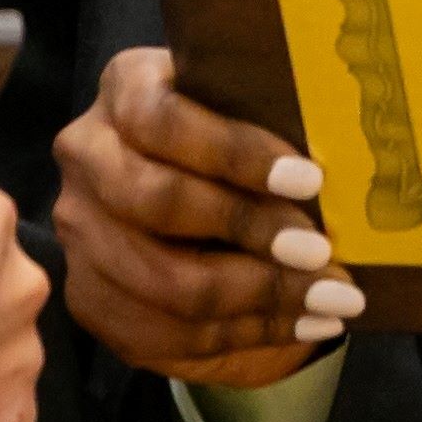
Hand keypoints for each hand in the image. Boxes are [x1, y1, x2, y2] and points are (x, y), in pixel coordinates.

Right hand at [54, 44, 357, 386]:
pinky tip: (302, 324)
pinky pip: (165, 331)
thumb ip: (275, 122)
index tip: (308, 181)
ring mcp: (80, 231)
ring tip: (331, 297)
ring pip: (164, 282)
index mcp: (125, 88)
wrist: (189, 196)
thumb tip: (341, 167)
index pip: (163, 119)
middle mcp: (87, 155)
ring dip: (260, 297)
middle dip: (250, 230)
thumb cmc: (234, 144)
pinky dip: (244, 334)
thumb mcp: (249, 112)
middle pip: (158, 201)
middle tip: (320, 251)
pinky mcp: (89, 296)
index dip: (235, 152)